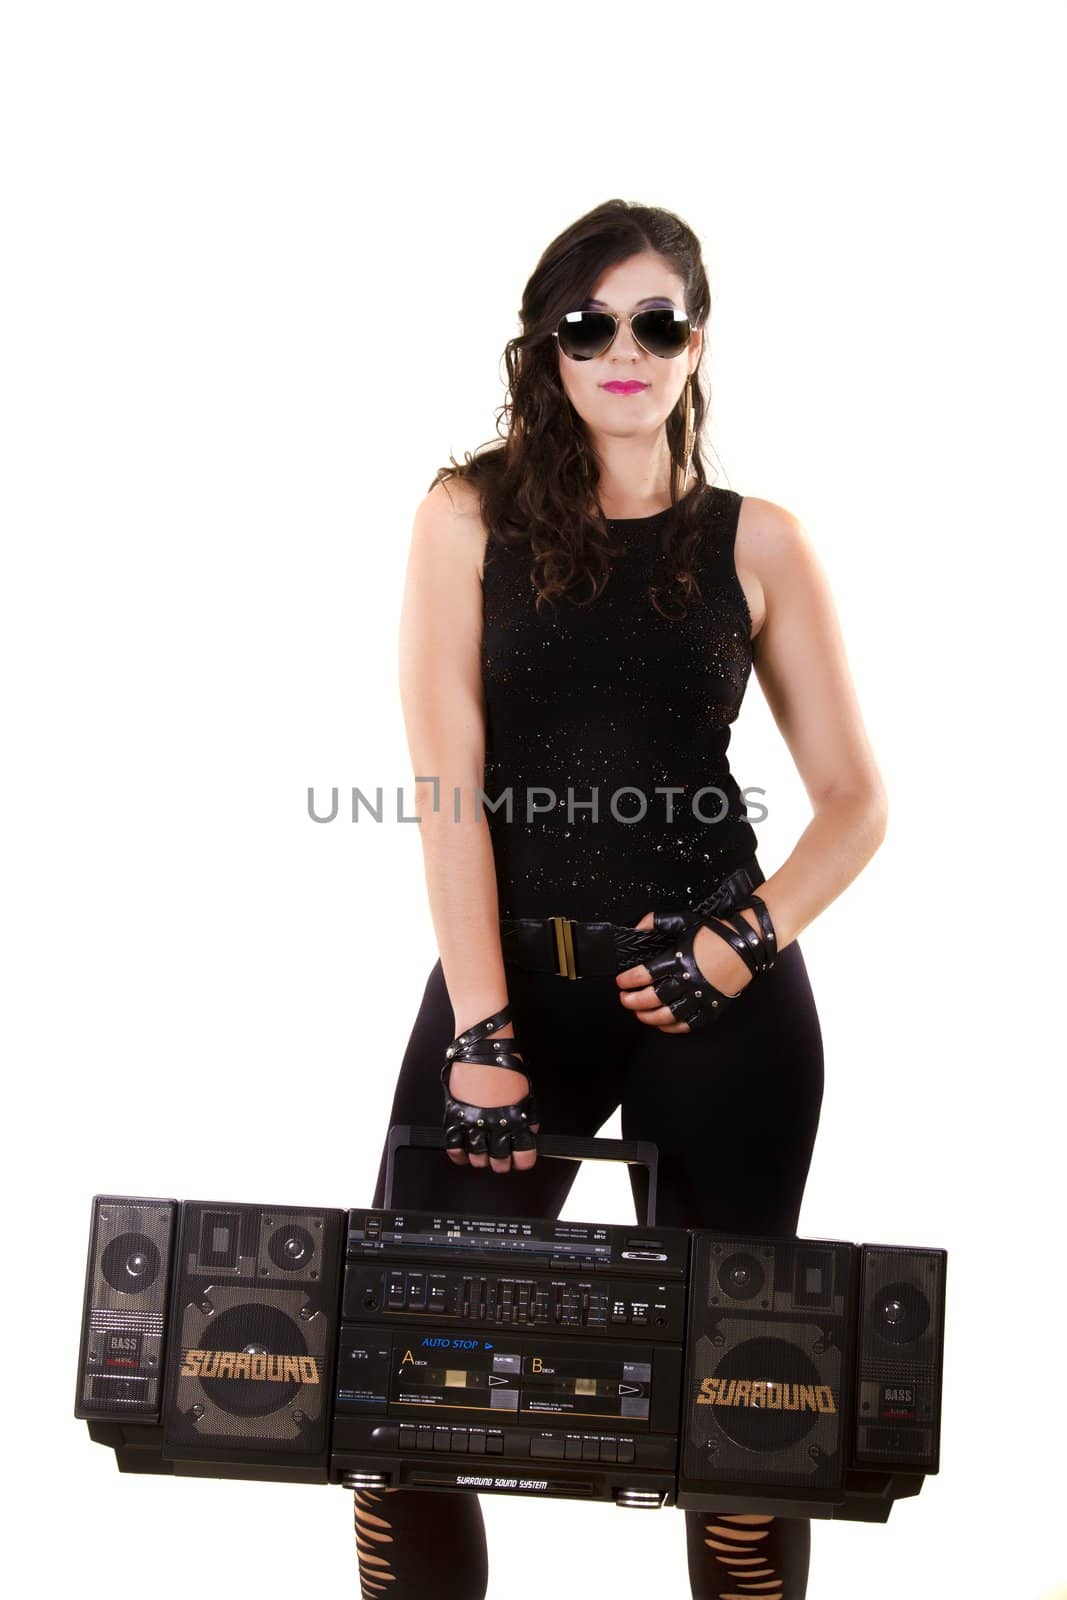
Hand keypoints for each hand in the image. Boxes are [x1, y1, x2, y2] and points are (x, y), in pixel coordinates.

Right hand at [444, 1023, 540, 1173]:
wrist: (484, 1046)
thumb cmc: (505, 1064)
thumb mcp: (526, 1091)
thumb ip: (528, 1115)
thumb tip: (529, 1132)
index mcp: (516, 1119)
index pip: (523, 1155)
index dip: (523, 1161)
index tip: (521, 1159)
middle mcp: (495, 1124)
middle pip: (499, 1160)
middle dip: (502, 1163)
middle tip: (501, 1158)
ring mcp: (474, 1121)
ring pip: (477, 1156)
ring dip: (481, 1159)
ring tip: (483, 1155)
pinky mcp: (456, 1115)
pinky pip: (453, 1144)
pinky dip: (458, 1154)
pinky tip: (463, 1154)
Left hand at [615, 908, 758, 1032]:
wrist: (746, 945)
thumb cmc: (716, 933)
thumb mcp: (685, 921)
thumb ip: (658, 921)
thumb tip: (638, 926)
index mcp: (679, 960)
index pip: (645, 974)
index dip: (629, 980)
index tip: (621, 981)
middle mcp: (688, 981)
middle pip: (652, 998)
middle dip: (633, 1001)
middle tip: (624, 999)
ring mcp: (700, 997)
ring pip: (668, 1015)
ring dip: (648, 1016)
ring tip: (638, 1014)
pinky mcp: (711, 1008)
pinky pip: (688, 1024)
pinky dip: (672, 1027)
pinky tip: (661, 1023)